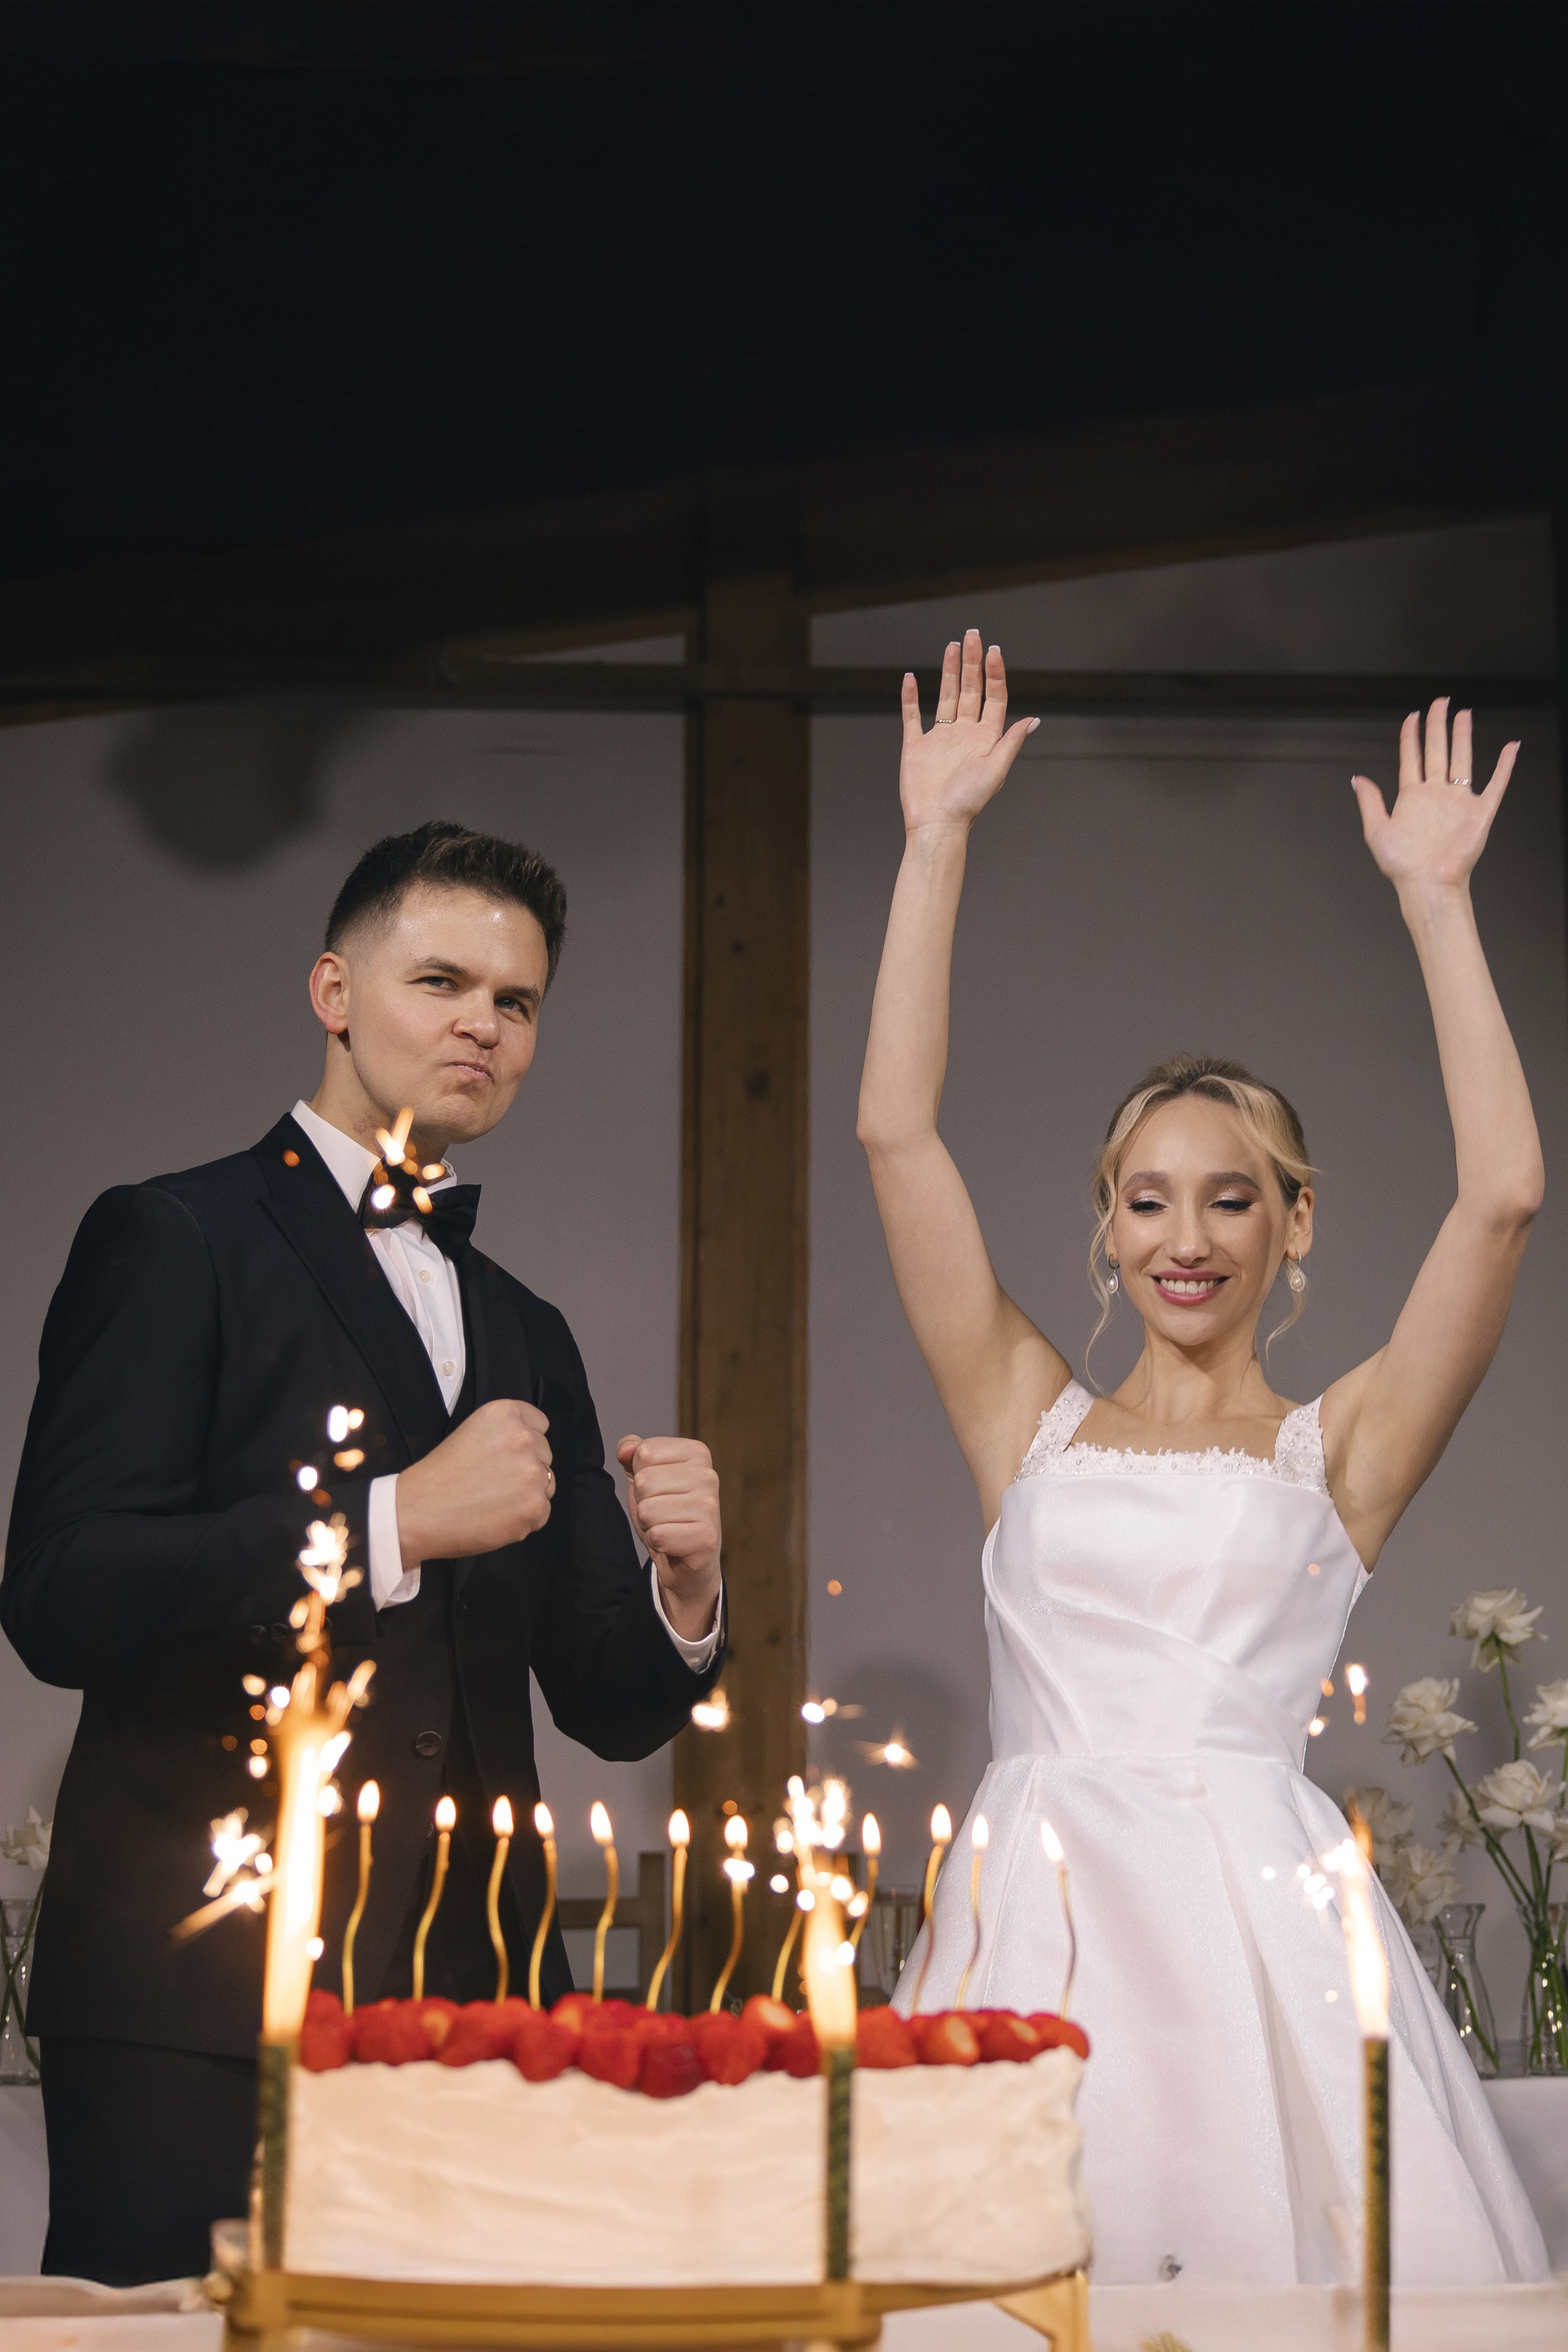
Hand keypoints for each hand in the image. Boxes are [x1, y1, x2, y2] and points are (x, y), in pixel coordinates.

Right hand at [394, 1398, 552, 1567]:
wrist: (418, 1512)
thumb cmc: (440, 1476)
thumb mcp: (472, 1432)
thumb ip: (505, 1434)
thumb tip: (532, 1449)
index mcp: (505, 1414)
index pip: (539, 1425)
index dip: (524, 1443)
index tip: (507, 1456)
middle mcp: (523, 1439)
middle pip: (545, 1455)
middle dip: (526, 1468)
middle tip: (494, 1481)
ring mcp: (531, 1474)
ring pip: (546, 1484)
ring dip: (528, 1494)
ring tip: (493, 1500)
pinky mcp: (534, 1507)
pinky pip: (543, 1513)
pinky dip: (525, 1519)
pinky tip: (497, 1516)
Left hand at [616, 1434, 721, 1640]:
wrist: (686, 1560)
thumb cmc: (666, 1512)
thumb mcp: (645, 1477)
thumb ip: (633, 1454)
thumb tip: (626, 1449)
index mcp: (697, 1453)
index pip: (645, 1452)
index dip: (640, 1475)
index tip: (659, 1490)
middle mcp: (708, 1476)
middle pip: (644, 1481)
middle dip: (643, 1503)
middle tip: (662, 1513)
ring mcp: (710, 1507)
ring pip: (648, 1510)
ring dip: (649, 1525)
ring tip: (667, 1527)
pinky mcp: (706, 1537)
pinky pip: (658, 1535)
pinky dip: (657, 1543)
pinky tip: (672, 1544)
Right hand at [900, 630, 1036, 836]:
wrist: (936, 824)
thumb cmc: (968, 803)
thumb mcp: (996, 769)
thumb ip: (1011, 741)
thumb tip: (1034, 719)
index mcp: (986, 738)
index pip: (993, 697)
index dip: (994, 674)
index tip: (993, 651)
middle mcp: (965, 734)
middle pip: (969, 690)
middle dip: (972, 662)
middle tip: (972, 634)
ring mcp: (940, 739)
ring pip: (945, 697)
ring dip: (948, 671)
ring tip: (952, 646)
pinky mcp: (916, 747)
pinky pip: (913, 716)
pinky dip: (911, 697)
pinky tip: (910, 678)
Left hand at [1352, 701, 1517, 898]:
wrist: (1428, 883)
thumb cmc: (1402, 865)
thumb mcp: (1376, 830)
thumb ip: (1370, 801)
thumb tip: (1357, 778)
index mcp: (1412, 796)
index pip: (1412, 757)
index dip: (1411, 735)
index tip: (1413, 715)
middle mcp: (1436, 794)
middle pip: (1438, 751)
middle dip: (1438, 725)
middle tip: (1440, 702)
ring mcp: (1458, 801)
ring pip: (1463, 760)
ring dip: (1463, 737)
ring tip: (1464, 715)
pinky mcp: (1479, 813)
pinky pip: (1495, 784)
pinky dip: (1504, 766)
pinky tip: (1511, 748)